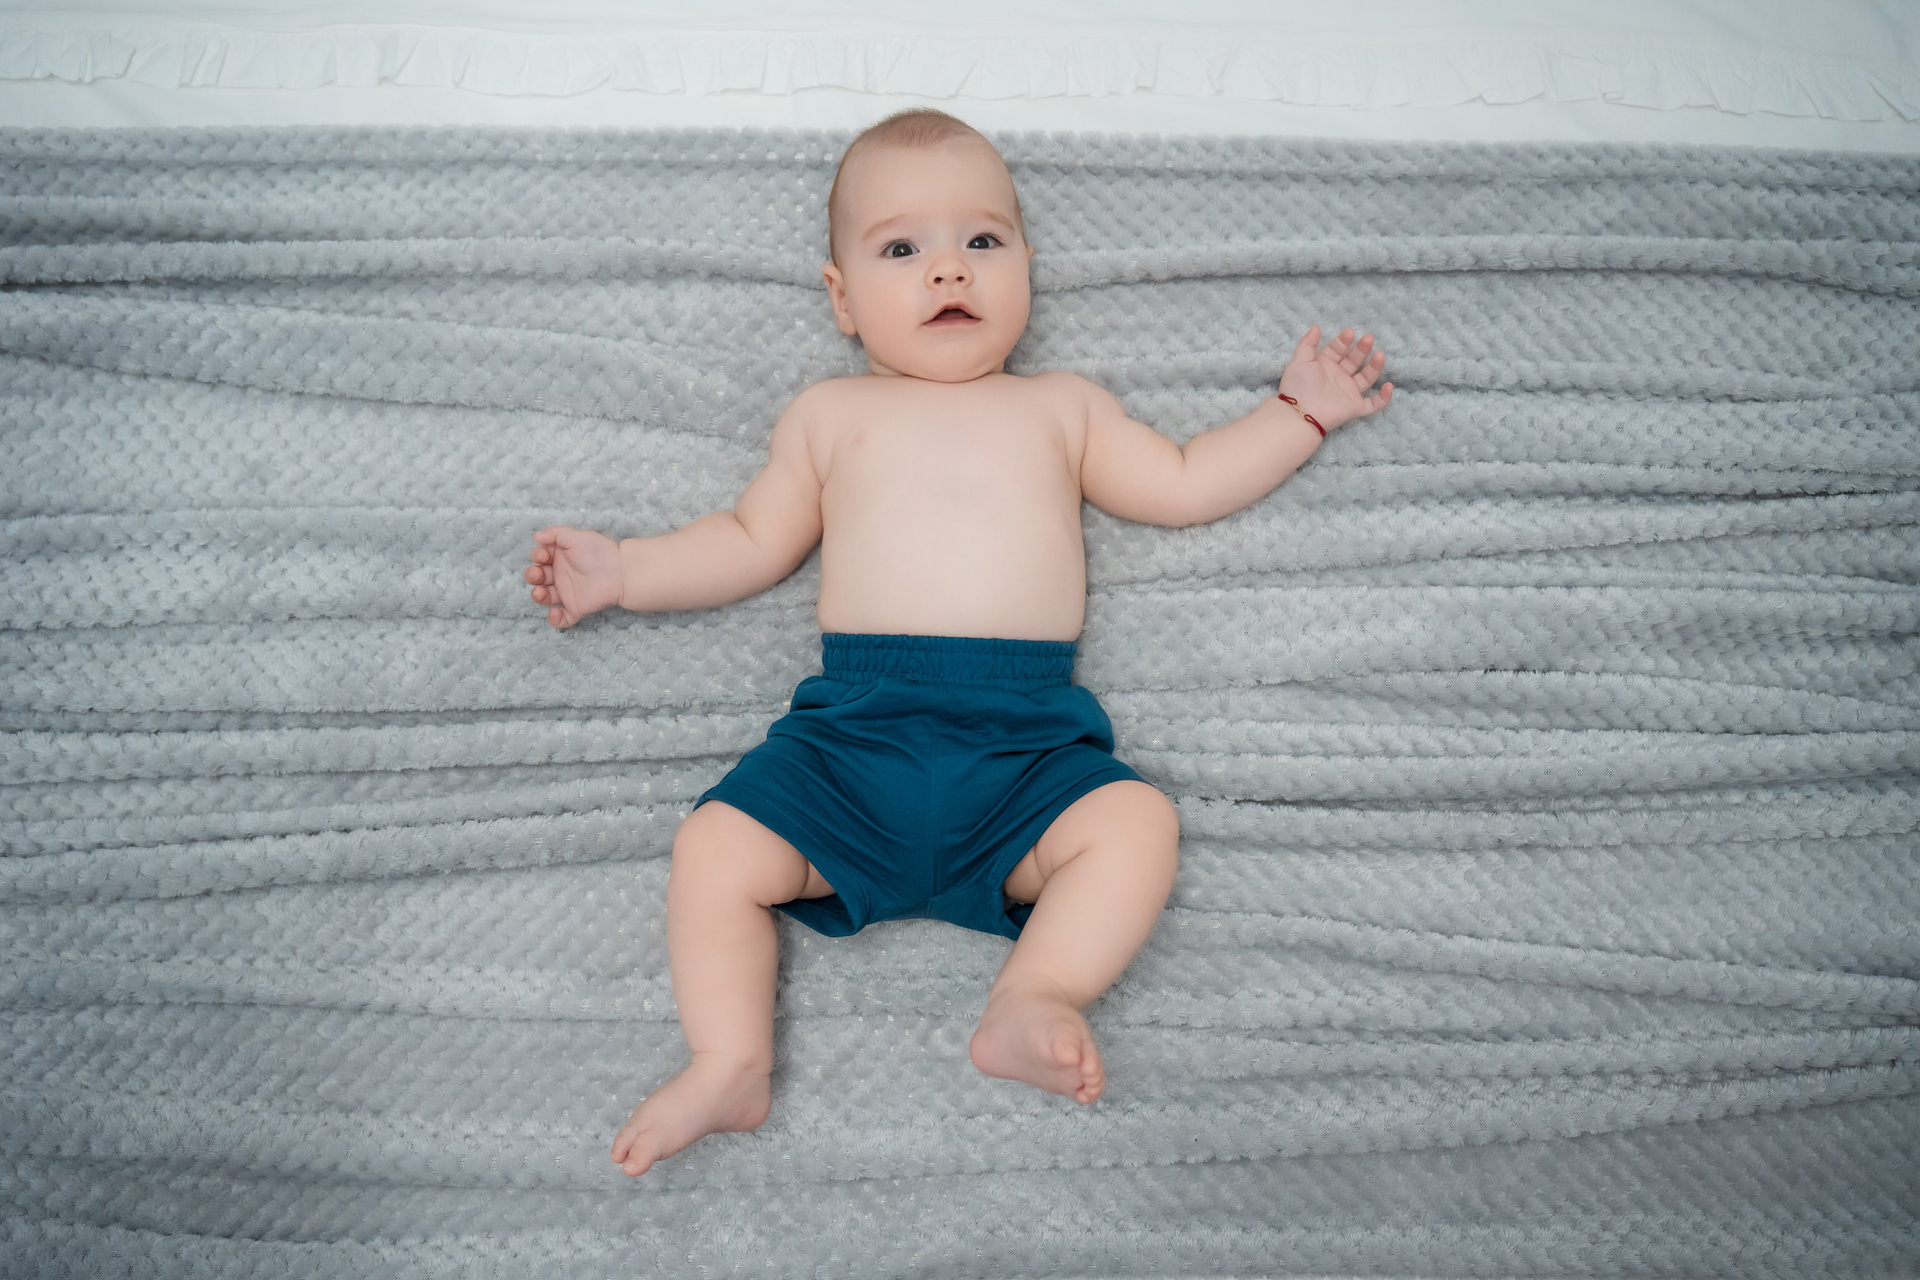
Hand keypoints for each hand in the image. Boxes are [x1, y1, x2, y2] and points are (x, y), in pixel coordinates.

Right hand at [525, 525, 623, 627]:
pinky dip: (555, 620)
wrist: (619, 572)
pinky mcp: (576, 608)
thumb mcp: (576, 537)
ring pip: (545, 597)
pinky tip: (555, 612)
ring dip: (537, 595)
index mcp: (560, 558)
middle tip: (538, 574)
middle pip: (538, 578)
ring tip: (540, 592)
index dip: (537, 556)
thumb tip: (537, 536)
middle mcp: (561, 576)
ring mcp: (567, 593)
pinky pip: (562, 619)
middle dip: (532, 575)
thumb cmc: (599, 552)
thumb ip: (555, 534)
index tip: (544, 555)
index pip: (540, 558)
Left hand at [1276, 324, 1393, 432]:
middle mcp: (1338, 377)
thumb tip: (1316, 327)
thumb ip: (1308, 343)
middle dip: (1362, 349)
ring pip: (1366, 378)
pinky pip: (1373, 404)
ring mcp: (1348, 392)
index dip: (1343, 341)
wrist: (1300, 413)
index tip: (1350, 332)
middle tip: (1368, 338)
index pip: (1337, 350)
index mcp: (1324, 366)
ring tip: (1380, 354)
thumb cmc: (1298, 385)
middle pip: (1354, 361)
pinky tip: (1389, 386)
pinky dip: (1384, 398)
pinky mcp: (1355, 407)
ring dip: (1374, 366)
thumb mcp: (1299, 360)